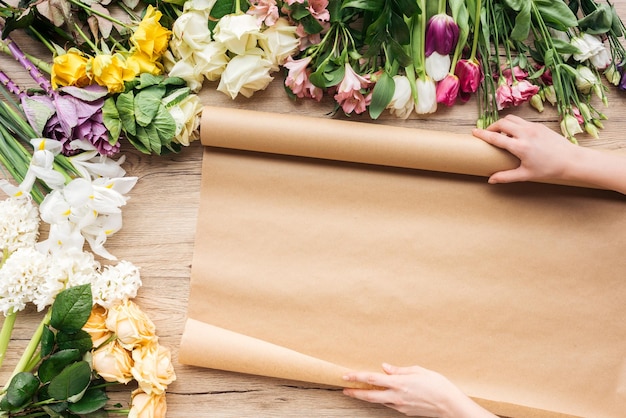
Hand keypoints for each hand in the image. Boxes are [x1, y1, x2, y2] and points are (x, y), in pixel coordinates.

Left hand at [342, 363, 495, 417]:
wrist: (451, 406)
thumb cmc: (439, 385)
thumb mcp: (419, 371)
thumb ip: (400, 370)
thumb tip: (385, 367)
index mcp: (399, 383)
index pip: (372, 379)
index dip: (357, 377)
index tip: (346, 375)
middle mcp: (397, 396)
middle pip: (370, 395)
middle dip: (355, 392)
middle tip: (344, 390)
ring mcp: (400, 406)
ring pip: (378, 401)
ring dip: (366, 397)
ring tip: (357, 393)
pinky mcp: (405, 412)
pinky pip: (389, 404)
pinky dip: (381, 399)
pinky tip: (379, 396)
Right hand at [472, 114, 577, 183]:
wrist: (571, 160)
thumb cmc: (548, 169)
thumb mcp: (526, 175)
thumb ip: (506, 176)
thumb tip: (490, 180)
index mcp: (520, 146)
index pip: (496, 137)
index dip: (482, 134)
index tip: (474, 132)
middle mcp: (525, 134)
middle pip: (502, 123)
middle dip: (492, 127)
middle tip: (488, 134)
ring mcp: (533, 127)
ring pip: (511, 119)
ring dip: (502, 123)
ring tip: (500, 132)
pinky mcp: (539, 125)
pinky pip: (521, 121)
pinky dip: (513, 124)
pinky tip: (515, 134)